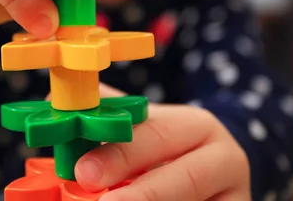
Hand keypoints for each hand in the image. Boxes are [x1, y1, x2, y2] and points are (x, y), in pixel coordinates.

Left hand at [74, 86, 250, 200]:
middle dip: (141, 195)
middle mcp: (225, 158)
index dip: (120, 153)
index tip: (83, 171)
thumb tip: (55, 101)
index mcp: (198, 126)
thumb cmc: (172, 150)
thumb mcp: (150, 127)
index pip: (158, 135)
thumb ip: (112, 118)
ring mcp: (237, 194)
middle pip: (185, 178)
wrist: (221, 171)